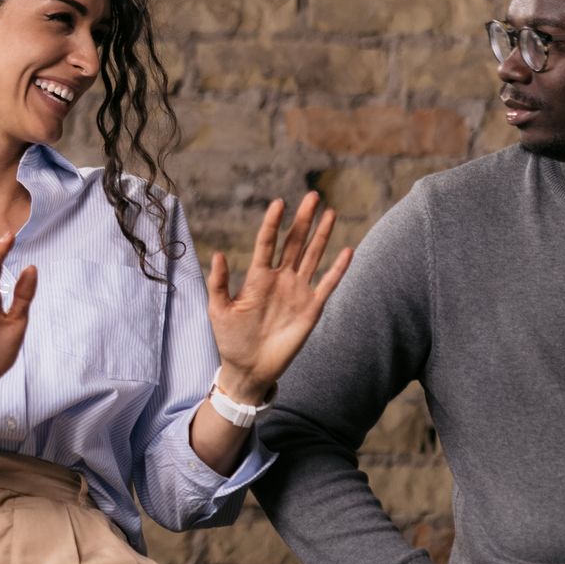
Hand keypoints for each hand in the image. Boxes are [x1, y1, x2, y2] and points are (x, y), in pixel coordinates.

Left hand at [206, 193, 352, 400]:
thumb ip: (219, 283)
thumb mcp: (219, 310)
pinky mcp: (311, 308)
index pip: (267, 243)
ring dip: (321, 236)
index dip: (273, 223)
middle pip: (294, 243)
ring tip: (330, 212)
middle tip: (313, 195)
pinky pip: (327, 284)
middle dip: (303, 220)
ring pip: (312, 256)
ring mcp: (297, 292)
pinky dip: (338, 269)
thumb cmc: (230, 339)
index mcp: (258, 277)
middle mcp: (280, 279)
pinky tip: (347, 250)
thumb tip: (217, 254)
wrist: (249, 368)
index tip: (279, 203)